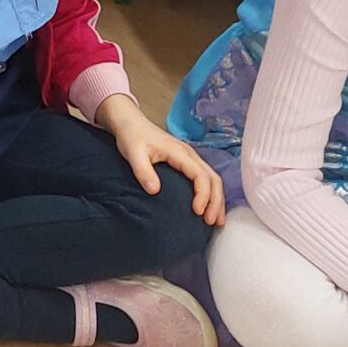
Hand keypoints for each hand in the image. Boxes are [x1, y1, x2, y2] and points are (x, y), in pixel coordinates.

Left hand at [96, 94, 225, 224]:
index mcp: (180, 153)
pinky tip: (208, 207)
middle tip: (211, 222)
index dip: (203, 195)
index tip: (197, 212)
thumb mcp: (133, 154)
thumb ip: (143, 171)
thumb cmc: (132, 137)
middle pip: (213, 178)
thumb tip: (155, 191)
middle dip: (215, 201)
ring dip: (217, 199)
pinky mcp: (187, 162)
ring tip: (215, 221)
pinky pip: (205, 178)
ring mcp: (190, 158)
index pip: (200, 175)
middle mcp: (190, 155)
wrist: (130, 123)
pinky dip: (211, 194)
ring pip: (213, 179)